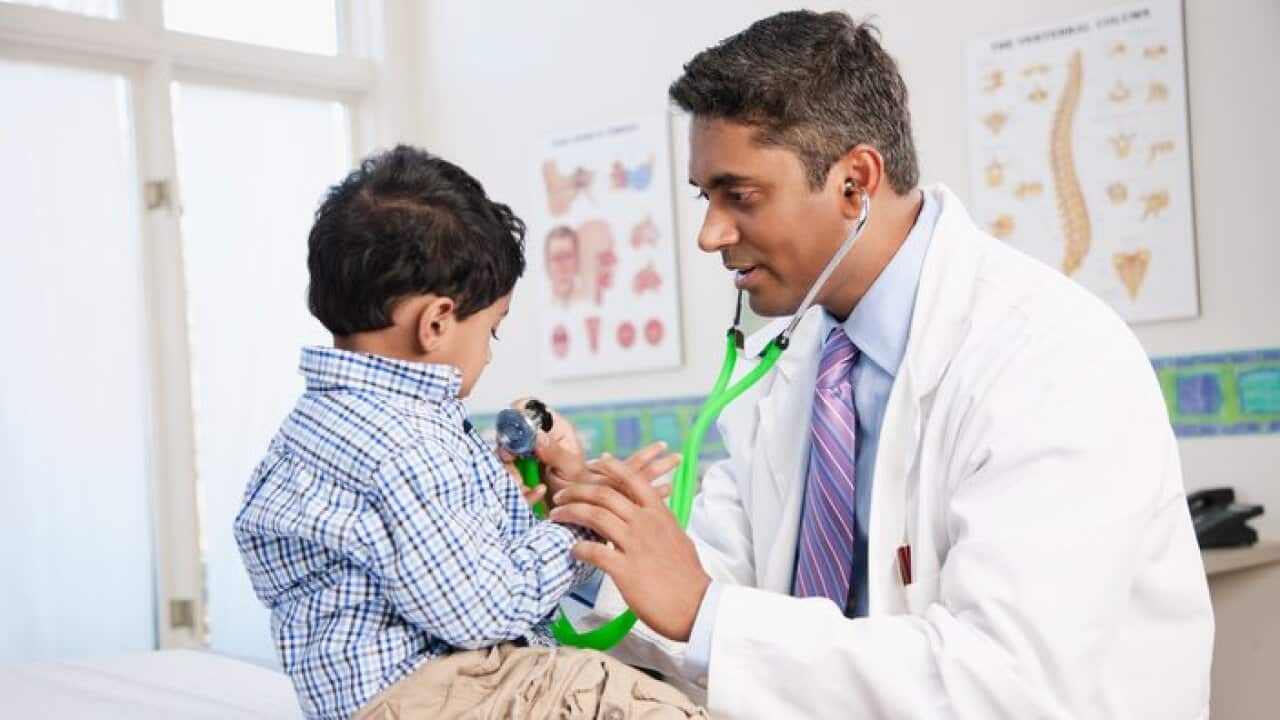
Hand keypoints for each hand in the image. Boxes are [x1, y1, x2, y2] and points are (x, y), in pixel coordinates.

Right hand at [499, 399, 585, 510]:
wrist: (575, 506)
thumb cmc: (580, 484)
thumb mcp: (571, 468)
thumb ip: (555, 452)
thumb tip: (536, 435)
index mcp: (554, 428)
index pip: (530, 407)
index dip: (517, 412)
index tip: (513, 430)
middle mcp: (536, 436)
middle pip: (509, 430)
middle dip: (508, 449)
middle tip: (512, 462)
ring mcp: (523, 453)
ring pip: (502, 454)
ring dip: (510, 471)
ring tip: (524, 485)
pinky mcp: (515, 470)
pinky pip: (504, 473)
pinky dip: (512, 485)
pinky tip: (530, 492)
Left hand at [549, 454, 708, 640]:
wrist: (697, 605)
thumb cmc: (687, 576)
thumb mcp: (677, 537)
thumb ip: (659, 521)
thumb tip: (651, 512)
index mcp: (659, 513)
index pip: (632, 478)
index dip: (610, 468)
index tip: (593, 465)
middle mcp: (646, 523)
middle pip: (604, 494)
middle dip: (577, 491)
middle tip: (560, 496)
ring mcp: (635, 545)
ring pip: (595, 516)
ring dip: (570, 513)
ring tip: (556, 516)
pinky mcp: (625, 570)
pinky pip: (594, 551)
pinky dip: (579, 548)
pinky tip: (573, 550)